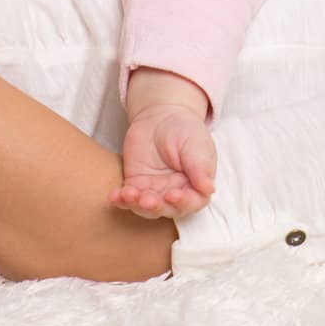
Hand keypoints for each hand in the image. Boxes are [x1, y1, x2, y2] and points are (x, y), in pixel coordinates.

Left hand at [110, 102, 217, 219]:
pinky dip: (121, 200)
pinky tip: (115, 196)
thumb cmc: (184, 129)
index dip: (183, 202)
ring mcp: (154, 190)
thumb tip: (209, 189)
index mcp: (195, 184)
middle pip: (168, 209)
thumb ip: (200, 167)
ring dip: (137, 205)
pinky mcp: (136, 185)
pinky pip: (128, 199)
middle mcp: (176, 191)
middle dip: (156, 206)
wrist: (160, 116)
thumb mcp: (196, 144)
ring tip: (128, 194)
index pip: (193, 201)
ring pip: (146, 208)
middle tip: (147, 199)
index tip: (172, 194)